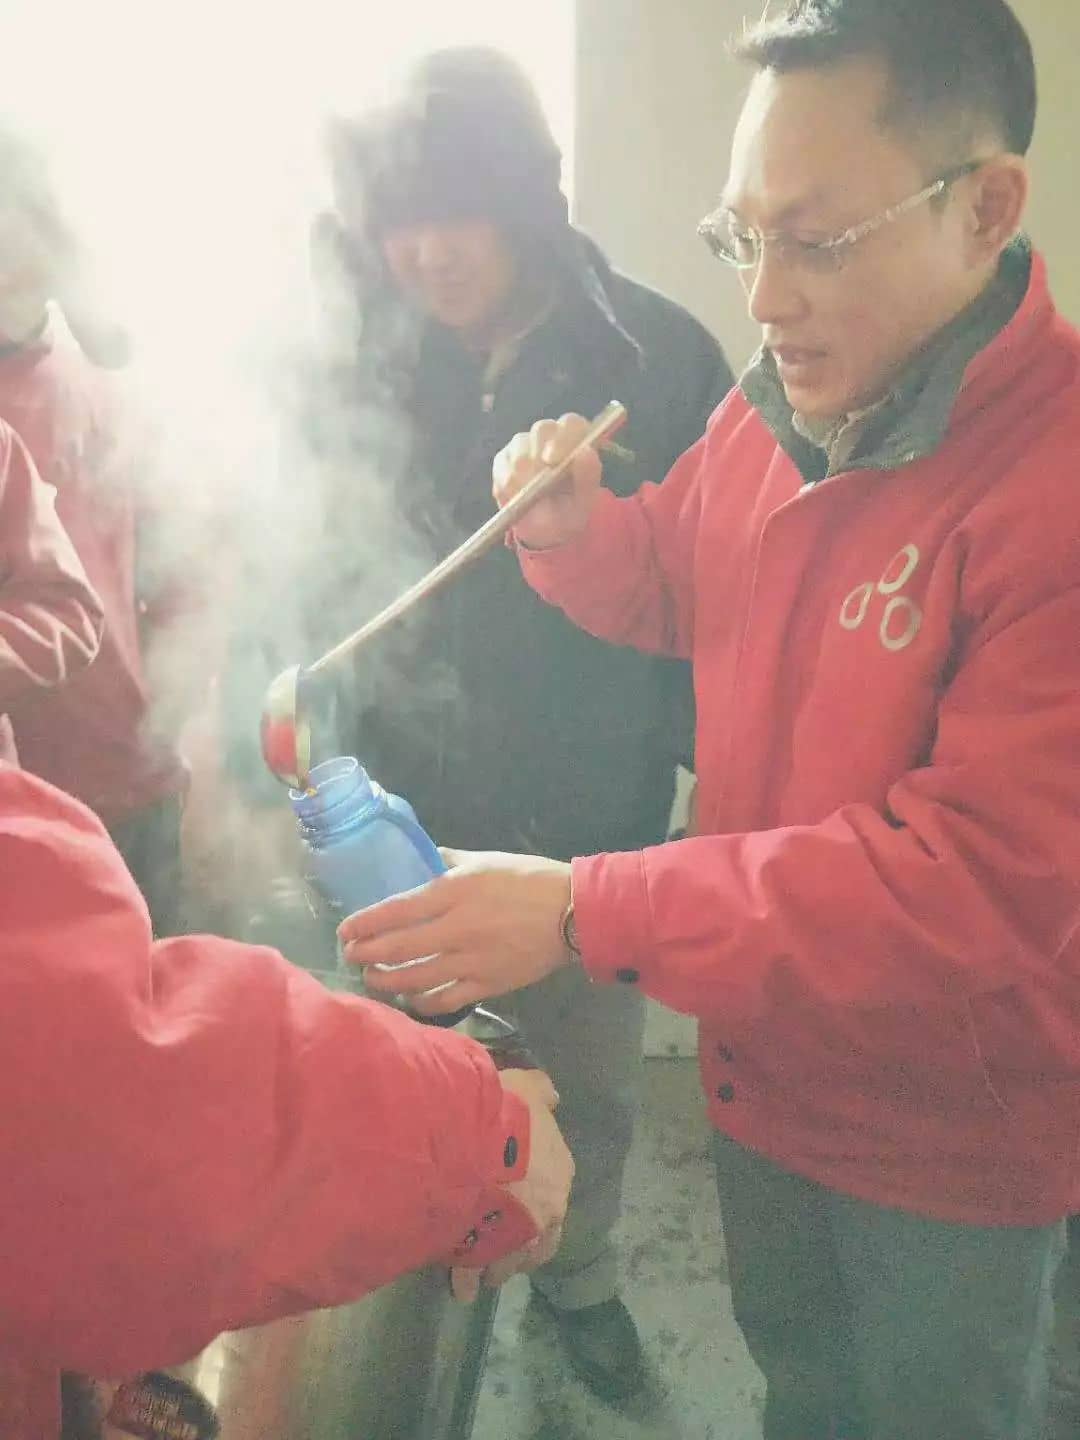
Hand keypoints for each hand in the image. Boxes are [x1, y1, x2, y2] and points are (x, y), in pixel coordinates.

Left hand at [338, 850, 572, 1015]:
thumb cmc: (529, 879)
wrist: (573, 913)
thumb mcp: (484, 860)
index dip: (365, 923)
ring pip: (417, 979)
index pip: (396, 910)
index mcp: (454, 892)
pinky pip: (446, 1001)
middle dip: (367, 955)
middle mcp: (457, 929)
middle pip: (398, 949)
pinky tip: (410, 999)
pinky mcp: (488, 985)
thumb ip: (447, 862)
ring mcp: (472, 962)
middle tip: (350, 956)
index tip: (345, 930)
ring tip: (373, 978)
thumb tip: (421, 861)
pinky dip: (422, 1003)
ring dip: (388, 981)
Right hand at [451, 1068, 574, 1302]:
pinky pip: (475, 1271)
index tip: (515, 1192)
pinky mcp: (484, 1255)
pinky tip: (460, 1285)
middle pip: (539, 1233)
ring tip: (483, 1267)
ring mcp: (518, 1238)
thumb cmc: (502, 1111)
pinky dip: (467, 1279)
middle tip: (504, 1240)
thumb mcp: (525, 1086)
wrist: (469, 1144)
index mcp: (559, 1172)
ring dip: (499, 1262)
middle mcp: (547, 1211)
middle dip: (522, 1238)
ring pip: (512, 1258)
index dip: (532, 1190)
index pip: (553, 1187)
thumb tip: (552, 1097)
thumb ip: (539, 1091)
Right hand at [492, 414, 602, 548]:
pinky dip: (507, 485)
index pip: (571, 423)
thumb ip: (588, 476)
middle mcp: (550, 436)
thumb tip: (585, 452)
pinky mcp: (504, 458)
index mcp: (576, 440)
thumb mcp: (584, 500)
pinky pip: (501, 465)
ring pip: (519, 446)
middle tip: (537, 483)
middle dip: (538, 455)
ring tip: (530, 497)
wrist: (546, 530)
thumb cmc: (570, 510)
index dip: (562, 437)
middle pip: (542, 429)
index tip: (553, 461)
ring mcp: (524, 444)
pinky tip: (516, 498)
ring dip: (523, 474)